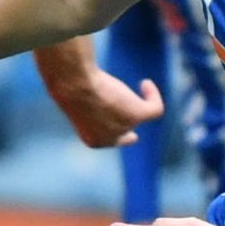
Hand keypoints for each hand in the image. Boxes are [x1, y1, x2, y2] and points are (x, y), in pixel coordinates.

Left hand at [45, 67, 163, 149]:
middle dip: (130, 131)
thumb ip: (86, 104)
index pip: (110, 141)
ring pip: (139, 114)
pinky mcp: (137, 115)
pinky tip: (145, 84)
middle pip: (125, 131)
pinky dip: (153, 96)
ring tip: (137, 85)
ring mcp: (124, 127)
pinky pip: (155, 108)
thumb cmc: (69, 87)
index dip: (119, 136)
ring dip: (135, 100)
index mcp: (92, 139)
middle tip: (134, 134)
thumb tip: (92, 94)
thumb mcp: (76, 100)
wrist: (74, 86)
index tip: (130, 135)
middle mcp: (110, 139)